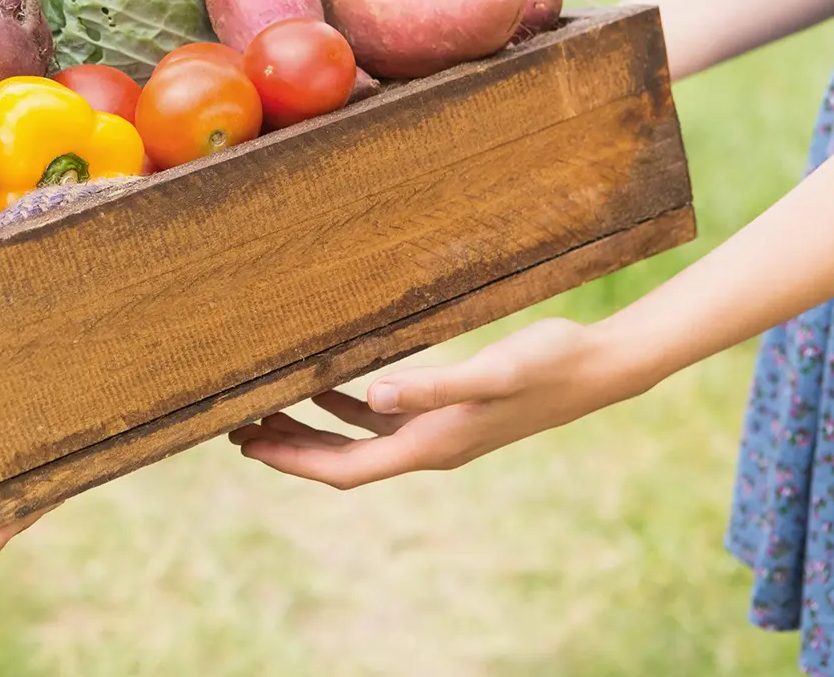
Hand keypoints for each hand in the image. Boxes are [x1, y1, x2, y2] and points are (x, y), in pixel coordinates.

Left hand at [230, 318, 632, 488]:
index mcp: (431, 445)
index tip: (248, 445)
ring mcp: (438, 432)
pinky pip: (383, 418)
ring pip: (358, 440)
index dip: (294, 461)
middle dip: (289, 449)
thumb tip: (372, 397)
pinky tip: (327, 386)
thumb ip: (433, 384)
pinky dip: (346, 407)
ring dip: (312, 430)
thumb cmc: (547, 365)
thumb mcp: (490, 371)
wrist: (597, 368)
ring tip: (266, 410)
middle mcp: (429, 447)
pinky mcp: (448, 412)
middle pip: (342, 461)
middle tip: (237, 427)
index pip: (346, 468)